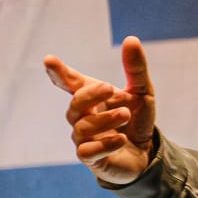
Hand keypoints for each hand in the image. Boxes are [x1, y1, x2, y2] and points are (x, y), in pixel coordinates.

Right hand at [42, 36, 157, 184]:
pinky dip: (105, 143)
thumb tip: (131, 39)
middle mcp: (82, 116)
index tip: (50, 61)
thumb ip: (135, 69)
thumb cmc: (137, 120)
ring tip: (126, 114)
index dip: (58, 73)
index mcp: (90, 97)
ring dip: (105, 119)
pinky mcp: (90, 158)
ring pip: (82, 127)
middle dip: (90, 95)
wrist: (147, 153)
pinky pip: (87, 151)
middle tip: (110, 89)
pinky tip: (121, 138)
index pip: (69, 83)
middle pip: (75, 104)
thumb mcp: (143, 92)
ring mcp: (83, 137)